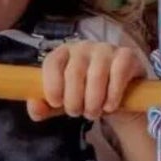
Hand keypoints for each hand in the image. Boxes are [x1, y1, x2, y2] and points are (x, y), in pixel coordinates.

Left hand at [27, 40, 144, 123]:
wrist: (116, 99)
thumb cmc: (84, 97)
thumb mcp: (61, 105)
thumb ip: (44, 107)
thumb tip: (34, 106)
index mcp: (63, 53)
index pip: (52, 63)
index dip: (51, 85)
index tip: (57, 103)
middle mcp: (83, 47)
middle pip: (74, 73)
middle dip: (74, 101)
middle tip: (78, 113)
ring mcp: (106, 49)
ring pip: (96, 76)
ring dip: (93, 102)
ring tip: (93, 113)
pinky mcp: (126, 56)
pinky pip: (118, 74)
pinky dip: (113, 95)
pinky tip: (110, 106)